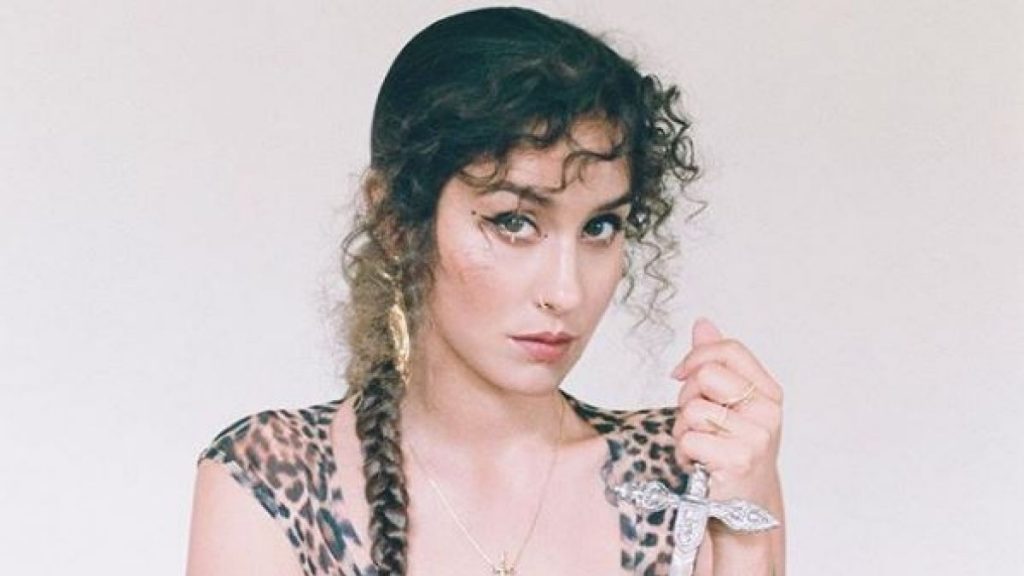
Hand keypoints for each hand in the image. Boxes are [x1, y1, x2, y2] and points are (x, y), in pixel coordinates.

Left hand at [670, 318, 782, 507]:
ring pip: (693, 408)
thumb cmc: (733, 448)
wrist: (745, 503)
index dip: (696, 357)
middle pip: (706, 375)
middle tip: (698, 421)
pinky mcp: (738, 460)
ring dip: (684, 429)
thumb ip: (717, 362)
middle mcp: (768, 412)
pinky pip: (690, 438)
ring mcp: (756, 437)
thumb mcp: (730, 403)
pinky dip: (684, 451)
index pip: (729, 350)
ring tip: (700, 445)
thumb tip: (703, 323)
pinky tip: (699, 463)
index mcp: (768, 391)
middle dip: (688, 396)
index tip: (681, 373)